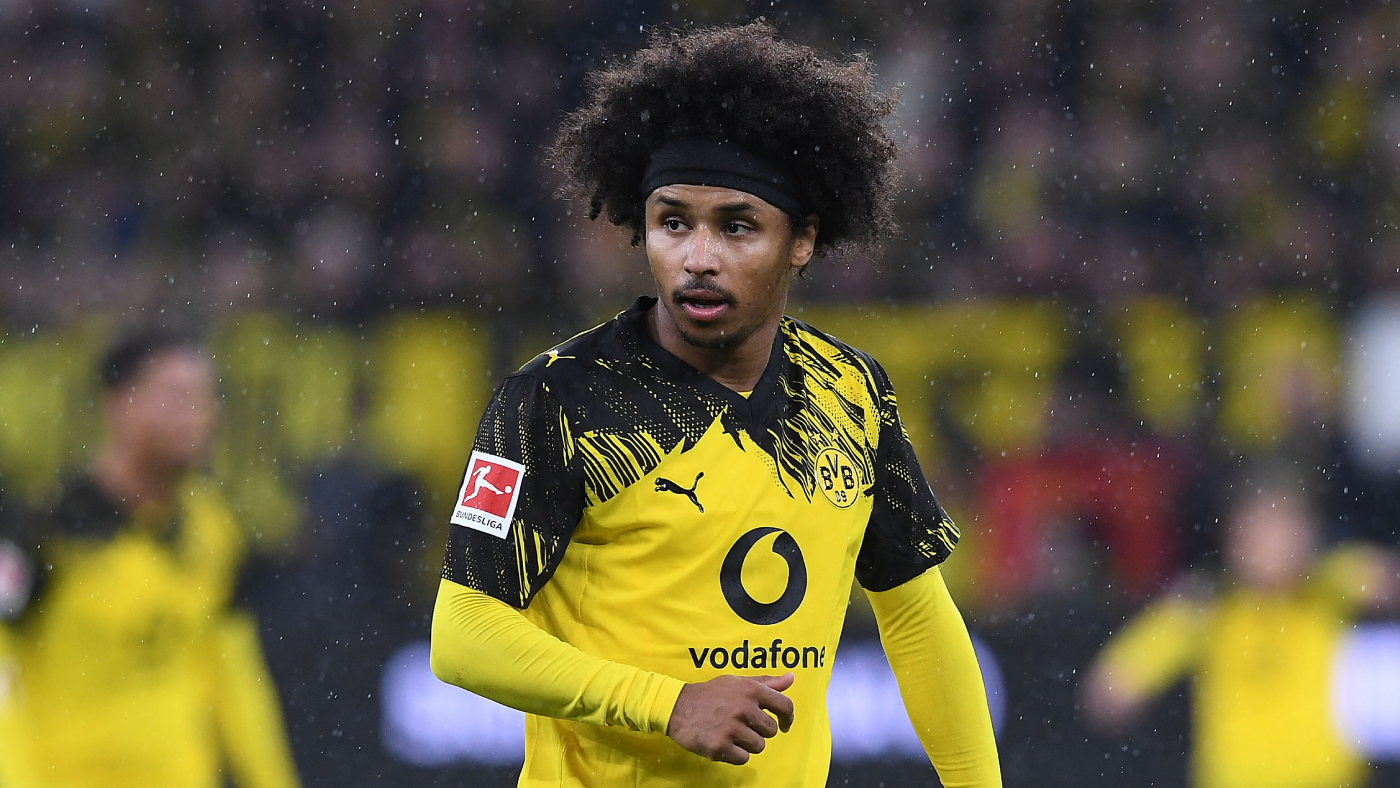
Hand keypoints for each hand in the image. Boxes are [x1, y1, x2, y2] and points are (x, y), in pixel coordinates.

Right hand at [666, 673, 795, 764]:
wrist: (677, 707)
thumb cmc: (711, 694)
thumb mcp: (737, 682)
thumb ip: (766, 682)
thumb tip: (792, 678)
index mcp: (750, 690)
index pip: (785, 706)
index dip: (788, 718)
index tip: (784, 724)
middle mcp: (743, 708)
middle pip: (771, 731)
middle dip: (760, 731)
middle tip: (742, 724)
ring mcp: (731, 728)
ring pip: (759, 746)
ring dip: (747, 743)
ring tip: (730, 732)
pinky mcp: (720, 746)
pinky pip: (743, 758)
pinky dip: (735, 754)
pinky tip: (723, 742)